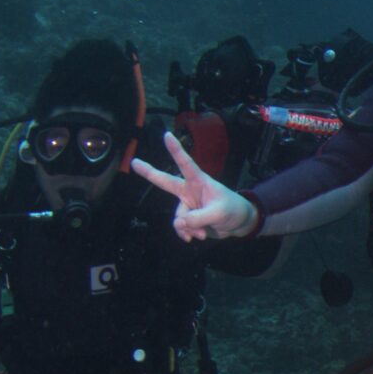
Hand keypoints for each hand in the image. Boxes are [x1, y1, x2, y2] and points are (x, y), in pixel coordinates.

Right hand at [131, 132, 258, 240]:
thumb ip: (198, 218)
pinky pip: (180, 227)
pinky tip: (194, 238)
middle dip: (149, 172)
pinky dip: (186, 233)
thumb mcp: (219, 213)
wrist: (238, 224)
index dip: (176, 150)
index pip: (186, 164)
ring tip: (201, 233)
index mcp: (199, 181)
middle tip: (134, 162)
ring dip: (188, 227)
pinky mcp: (188, 218)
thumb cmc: (233, 210)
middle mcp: (190, 190)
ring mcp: (187, 204)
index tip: (167, 135)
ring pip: (178, 217)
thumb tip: (179, 223)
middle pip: (165, 181)